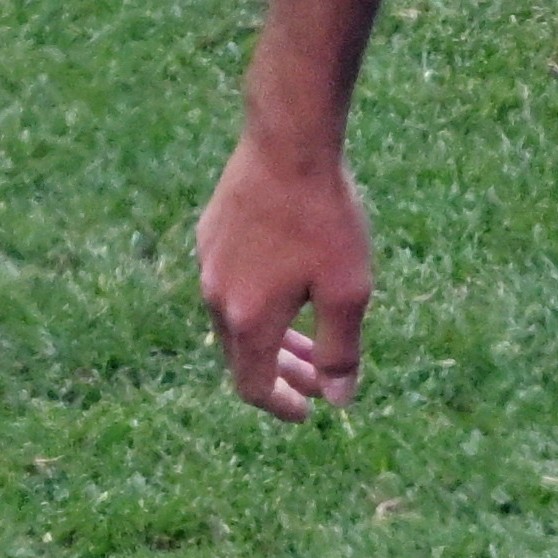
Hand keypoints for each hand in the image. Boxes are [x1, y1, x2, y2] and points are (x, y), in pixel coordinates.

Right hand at [198, 134, 372, 420]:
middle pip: (243, 356)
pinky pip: (231, 286)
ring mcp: (209, 262)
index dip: (282, 405)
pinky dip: (259, 304)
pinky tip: (288, 289)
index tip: (309, 412)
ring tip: (309, 340)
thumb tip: (338, 399)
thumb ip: (340, 351)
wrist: (288, 146)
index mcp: (248, 320)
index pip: (253, 385)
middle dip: (283, 374)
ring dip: (272, 338)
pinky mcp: (211, 234)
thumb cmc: (325, 220)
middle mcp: (217, 296)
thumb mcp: (348, 292)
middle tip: (319, 381)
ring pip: (236, 320)